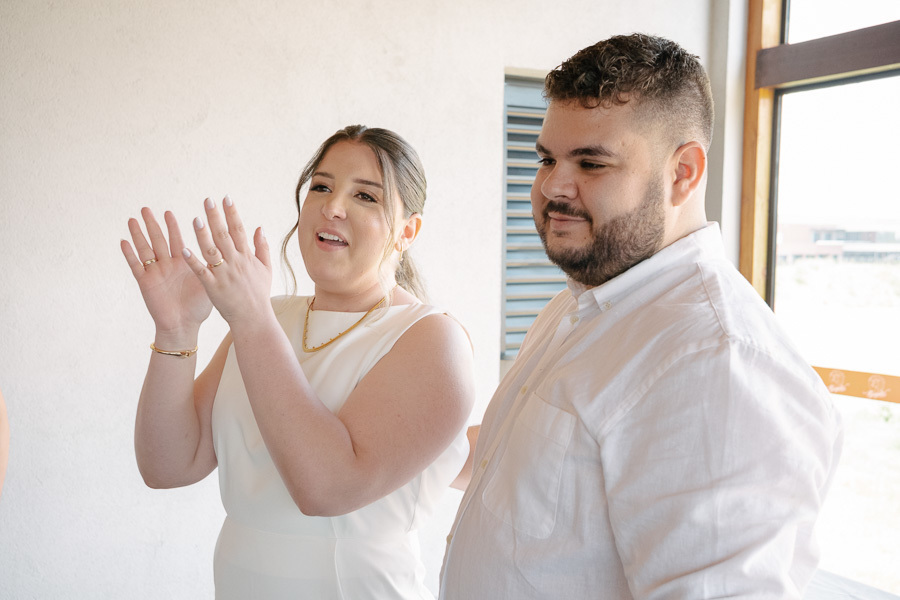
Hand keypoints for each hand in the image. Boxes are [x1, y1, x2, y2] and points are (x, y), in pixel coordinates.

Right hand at [121, 208, 212, 333]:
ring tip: (133, 220)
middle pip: (158, 240)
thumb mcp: (208, 282)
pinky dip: (130, 255)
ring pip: (145, 249)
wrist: (185, 326)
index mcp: (183, 263)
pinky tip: (124, 242)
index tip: (168, 212)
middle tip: (146, 209)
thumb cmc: (198, 307)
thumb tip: (226, 249)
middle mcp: (167, 265)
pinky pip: (136, 266)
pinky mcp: (146, 283)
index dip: (172, 226)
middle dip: (152, 224)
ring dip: (138, 235)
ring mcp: (155, 273)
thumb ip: (211, 265)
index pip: (176, 240)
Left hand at [181, 196, 272, 326]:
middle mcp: (235, 263)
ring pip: (212, 251)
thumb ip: (262, 247)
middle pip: (224, 236)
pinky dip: (193, 261)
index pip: (239, 230)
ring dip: (203, 235)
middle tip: (207, 200)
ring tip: (195, 219)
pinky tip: (184, 249)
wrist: (253, 318)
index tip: (225, 198)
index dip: (232, 213)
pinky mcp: (213, 287)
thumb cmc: (259, 293)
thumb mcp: (266, 269)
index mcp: (247, 257)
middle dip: (216, 217)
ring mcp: (223, 274)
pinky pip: (201, 272)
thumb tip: (259, 228)